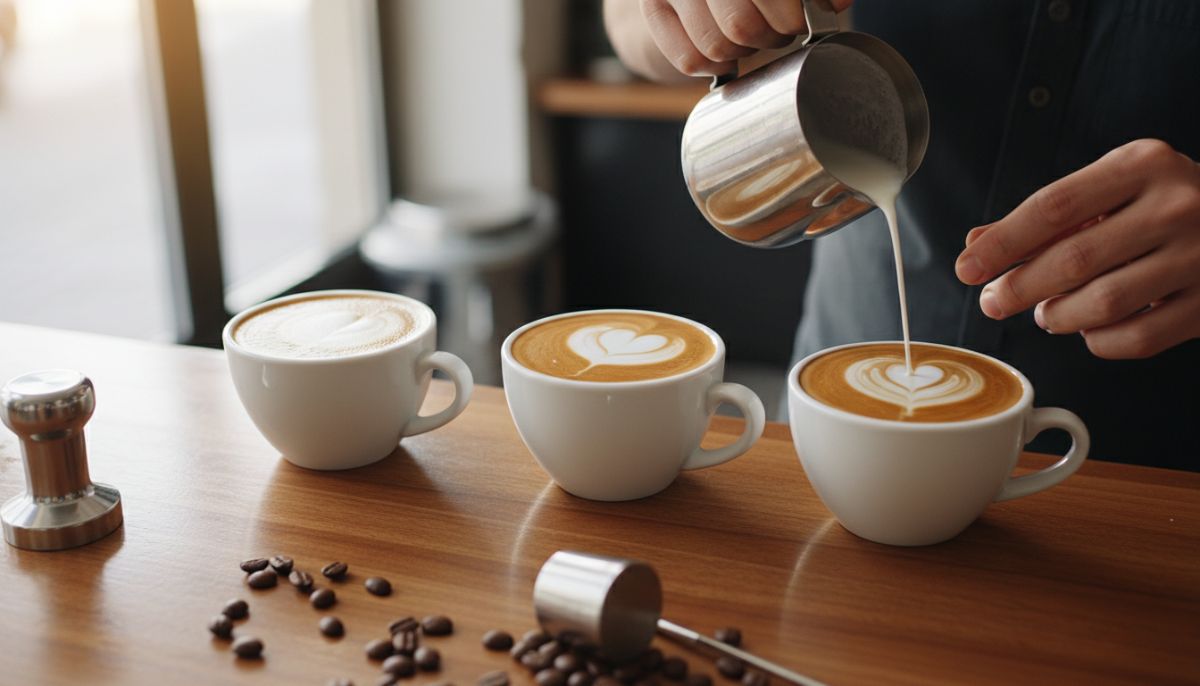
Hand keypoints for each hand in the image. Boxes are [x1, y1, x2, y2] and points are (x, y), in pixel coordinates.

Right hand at [637, 0, 852, 75]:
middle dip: (771, 36)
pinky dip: (715, 64)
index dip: (791, 14)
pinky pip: (689, 59)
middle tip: (780, 30)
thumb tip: (839, 4)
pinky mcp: (652, 6)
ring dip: (744, 51)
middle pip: (742, 24)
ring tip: (754, 36)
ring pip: (716, 45)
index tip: (802, 20)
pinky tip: (727, 50)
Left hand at [955, 139, 1199, 358]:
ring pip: (1104, 303)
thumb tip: (976, 244)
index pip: (1053, 207)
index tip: (967, 268)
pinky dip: (1098, 341)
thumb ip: (1045, 217)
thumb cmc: (1162, 203)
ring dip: (1059, 316)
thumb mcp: (1110, 188)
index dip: (1003, 243)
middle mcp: (1177, 205)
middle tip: (993, 301)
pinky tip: (1089, 328)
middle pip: (1073, 258)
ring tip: (1046, 313)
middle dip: (1020, 287)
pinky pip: (1136, 338)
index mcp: (1142, 165)